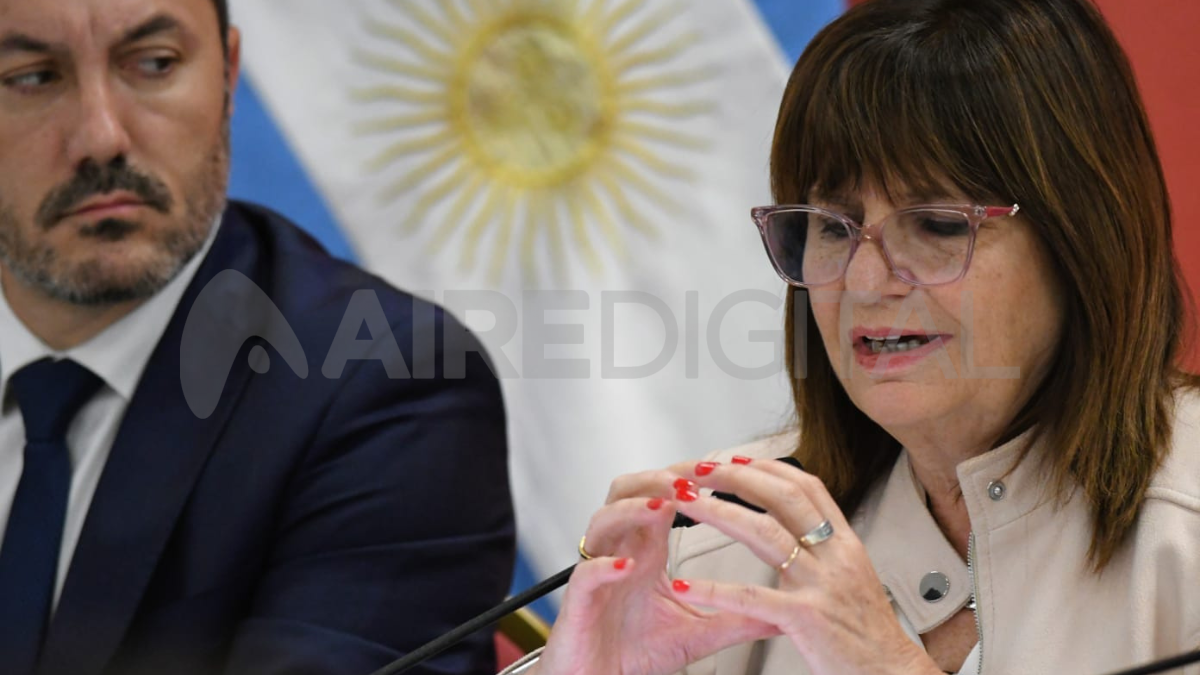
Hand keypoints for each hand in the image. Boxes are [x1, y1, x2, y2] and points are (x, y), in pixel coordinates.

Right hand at [531, 465, 780, 674]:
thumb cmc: (636, 652)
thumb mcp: (698, 632)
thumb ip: (738, 617)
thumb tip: (784, 613)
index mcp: (645, 550)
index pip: (661, 496)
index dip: (685, 478)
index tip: (719, 470)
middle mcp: (619, 551)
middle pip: (626, 492)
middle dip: (657, 478)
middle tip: (689, 478)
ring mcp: (597, 572)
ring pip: (602, 521)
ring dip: (631, 510)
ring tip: (662, 508)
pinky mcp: (579, 602)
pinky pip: (586, 573)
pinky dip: (604, 565)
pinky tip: (626, 566)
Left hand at [667, 458, 940, 674]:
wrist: (893, 673)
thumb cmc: (869, 635)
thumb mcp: (853, 579)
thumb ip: (825, 553)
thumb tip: (796, 531)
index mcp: (845, 545)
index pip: (808, 488)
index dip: (770, 469)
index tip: (738, 461)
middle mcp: (834, 557)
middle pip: (782, 498)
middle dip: (737, 478)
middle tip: (701, 471)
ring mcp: (820, 585)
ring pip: (764, 533)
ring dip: (719, 513)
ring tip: (688, 503)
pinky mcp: (805, 618)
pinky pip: (749, 598)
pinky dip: (713, 590)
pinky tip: (685, 584)